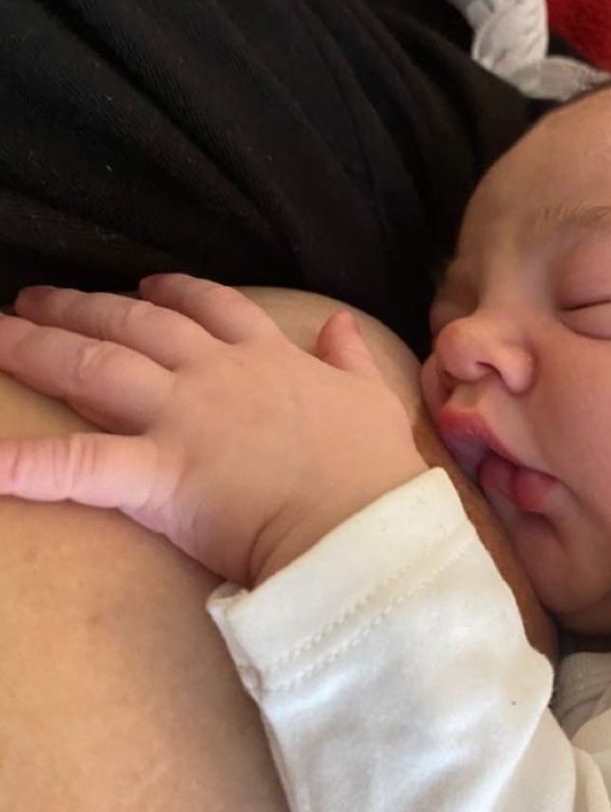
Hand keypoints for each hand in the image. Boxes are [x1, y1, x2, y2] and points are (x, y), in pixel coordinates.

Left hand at [0, 275, 426, 586]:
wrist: (362, 524)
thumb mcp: (375, 400)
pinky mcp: (161, 474)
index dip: (174, 291)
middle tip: (34, 299)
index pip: (214, 306)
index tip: (145, 286)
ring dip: (37, 346)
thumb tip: (340, 324)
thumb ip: (350, 358)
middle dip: (81, 306)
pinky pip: (79, 467)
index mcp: (267, 358)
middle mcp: (216, 374)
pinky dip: (25, 465)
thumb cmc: (375, 469)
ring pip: (95, 365)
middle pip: (136, 324)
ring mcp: (184, 418)